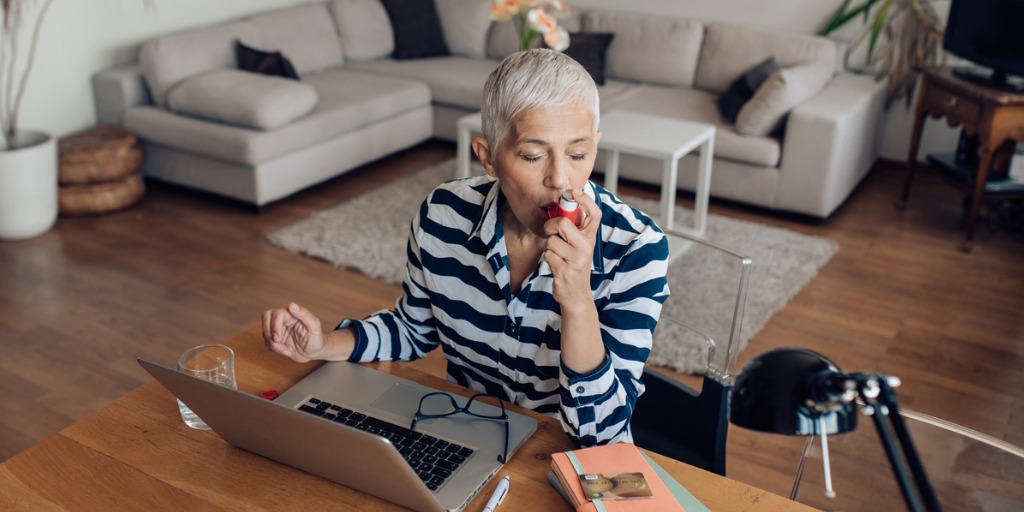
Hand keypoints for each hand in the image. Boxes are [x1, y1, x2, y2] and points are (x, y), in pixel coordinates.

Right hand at [262, 302, 323, 362]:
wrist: (314, 353)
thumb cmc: (317, 339)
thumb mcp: (314, 326)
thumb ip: (304, 314)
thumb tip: (292, 305)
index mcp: (293, 314)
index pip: (276, 313)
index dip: (274, 325)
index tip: (278, 338)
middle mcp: (284, 319)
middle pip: (266, 316)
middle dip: (268, 331)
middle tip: (276, 341)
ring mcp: (279, 329)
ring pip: (265, 331)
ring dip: (273, 344)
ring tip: (288, 350)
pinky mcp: (276, 338)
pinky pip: (266, 342)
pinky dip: (274, 349)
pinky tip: (287, 351)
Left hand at [543, 187, 600, 308]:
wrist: (576, 295)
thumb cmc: (574, 265)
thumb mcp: (579, 247)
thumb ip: (573, 230)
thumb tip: (560, 207)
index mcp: (590, 238)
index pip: (594, 214)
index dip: (585, 200)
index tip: (574, 191)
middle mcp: (586, 248)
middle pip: (563, 224)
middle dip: (550, 225)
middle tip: (549, 231)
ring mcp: (577, 260)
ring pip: (551, 241)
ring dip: (549, 247)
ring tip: (557, 255)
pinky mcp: (565, 271)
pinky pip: (548, 255)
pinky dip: (547, 258)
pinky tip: (556, 265)